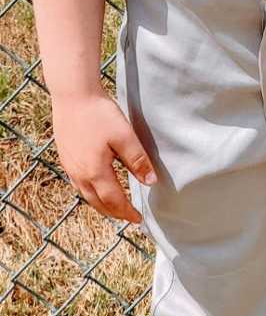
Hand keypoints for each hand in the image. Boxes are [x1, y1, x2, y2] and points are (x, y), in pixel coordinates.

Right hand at [52, 91, 155, 223]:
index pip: (114, 201)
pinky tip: (96, 186)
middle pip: (98, 203)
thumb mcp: (124, 135)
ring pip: (87, 195)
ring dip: (101, 205)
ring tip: (114, 207)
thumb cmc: (99, 114)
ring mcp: (70, 167)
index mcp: (96, 172)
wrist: (72, 96)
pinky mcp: (66, 158)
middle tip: (128, 217)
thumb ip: (137, 160)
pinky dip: (90, 193)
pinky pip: (79, 185)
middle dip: (114, 213)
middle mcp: (80, 175)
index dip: (127, 212)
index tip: (139, 219)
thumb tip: (150, 182)